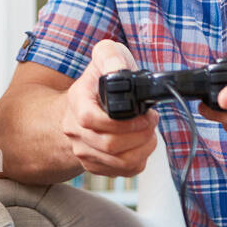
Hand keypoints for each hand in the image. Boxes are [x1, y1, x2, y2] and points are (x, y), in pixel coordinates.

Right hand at [61, 39, 158, 177]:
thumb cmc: (98, 81)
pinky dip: (141, 159)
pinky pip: (123, 171)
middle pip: (109, 146)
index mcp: (76, 102)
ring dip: (144, 148)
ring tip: (149, 132)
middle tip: (151, 121)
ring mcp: (84, 151)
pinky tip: (141, 143)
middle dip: (141, 134)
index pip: (91, 120)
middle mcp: (75, 130)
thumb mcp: (105, 56)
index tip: (143, 114)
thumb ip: (110, 56)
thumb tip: (119, 70)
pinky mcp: (96, 165)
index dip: (123, 123)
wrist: (83, 104)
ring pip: (119, 162)